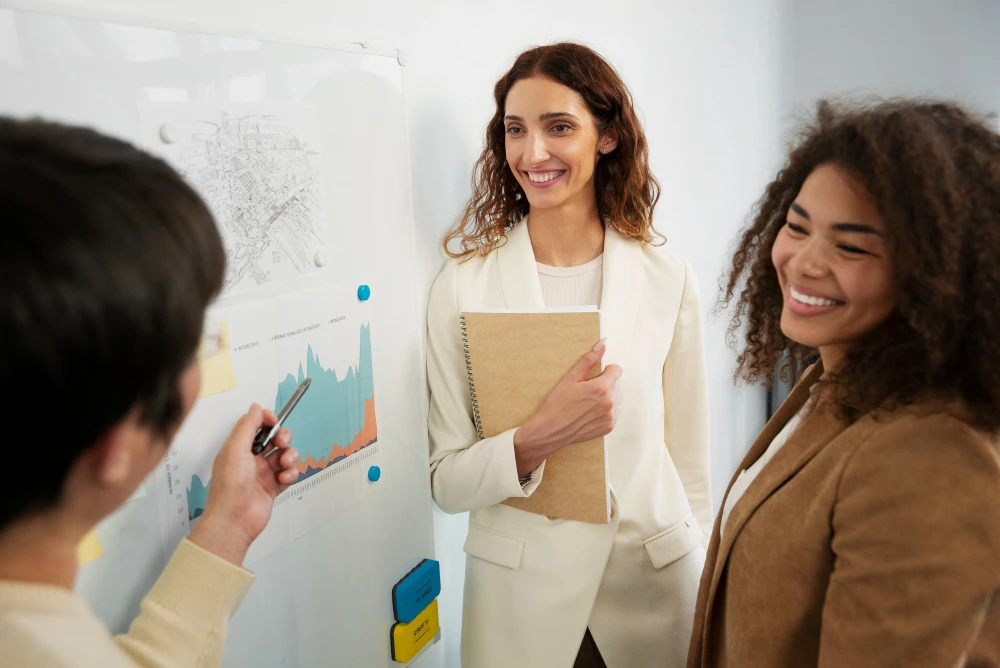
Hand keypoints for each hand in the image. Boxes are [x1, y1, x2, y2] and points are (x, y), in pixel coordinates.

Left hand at [188, 403, 298, 565]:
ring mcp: (263, 473)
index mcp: (239, 447)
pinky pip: (289, 473)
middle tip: (282, 443)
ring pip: (285, 455)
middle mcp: (251, 458)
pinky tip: (284, 479)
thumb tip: (256, 406)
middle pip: (274, 439)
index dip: (267, 420)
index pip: (256, 425)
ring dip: (290, 456)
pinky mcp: (274, 487)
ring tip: (284, 465)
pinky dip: (291, 473)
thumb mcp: (235, 449)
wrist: (234, 520)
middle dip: (283, 437)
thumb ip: (247, 425)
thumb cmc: (230, 486)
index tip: (275, 421)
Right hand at [513, 339, 621, 476]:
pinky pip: (614, 411)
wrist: (551, 430)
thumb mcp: (571, 378)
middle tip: (586, 390)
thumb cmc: (557, 403)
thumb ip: (589, 360)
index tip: (594, 376)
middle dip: (605, 383)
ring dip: (607, 396)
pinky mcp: (609, 427)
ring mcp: (610, 416)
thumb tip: (603, 343)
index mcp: (601, 388)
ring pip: (617, 397)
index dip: (605, 370)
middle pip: (617, 383)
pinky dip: (606, 409)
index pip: (617, 370)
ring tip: (588, 402)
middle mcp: (609, 403)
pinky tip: (590, 411)